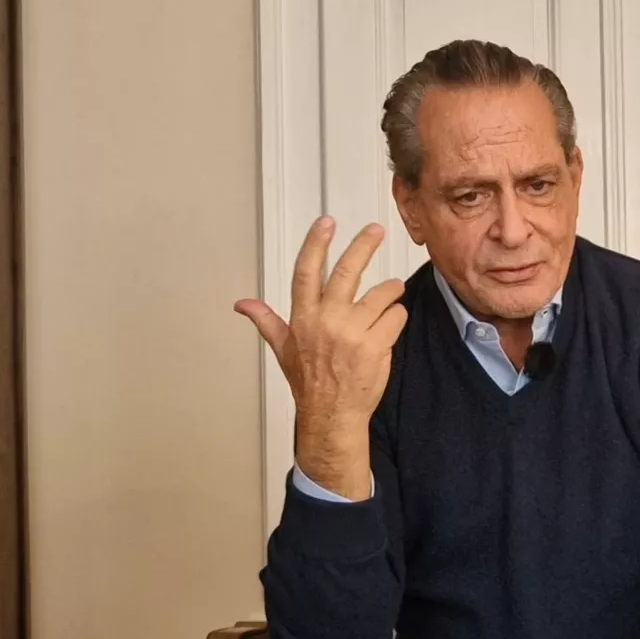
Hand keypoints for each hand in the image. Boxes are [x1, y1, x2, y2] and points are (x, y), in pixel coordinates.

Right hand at [234, 218, 407, 497]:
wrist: (331, 415)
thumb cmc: (309, 383)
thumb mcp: (283, 350)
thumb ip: (267, 321)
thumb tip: (242, 304)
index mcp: (303, 318)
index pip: (307, 272)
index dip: (316, 244)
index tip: (326, 223)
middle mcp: (326, 321)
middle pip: (347, 272)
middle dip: (363, 246)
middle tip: (375, 230)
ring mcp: (352, 333)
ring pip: (381, 294)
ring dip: (390, 293)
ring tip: (391, 294)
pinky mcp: (376, 345)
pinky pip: (396, 317)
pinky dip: (397, 318)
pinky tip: (390, 326)